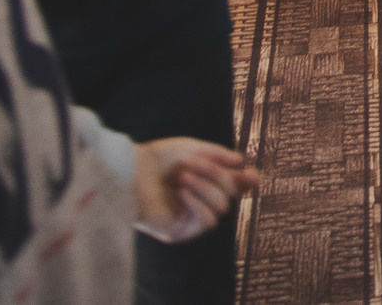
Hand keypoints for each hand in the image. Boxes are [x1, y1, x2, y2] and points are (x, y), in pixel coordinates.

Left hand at [133, 137, 259, 243]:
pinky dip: (198, 204)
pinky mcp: (180, 232)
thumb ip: (218, 155)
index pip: (233, 186)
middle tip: (193, 162)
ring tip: (182, 176)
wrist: (129, 172)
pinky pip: (207, 222)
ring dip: (205, 187)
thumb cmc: (157, 159)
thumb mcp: (192, 149)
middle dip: (216, 175)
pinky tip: (182, 192)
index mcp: (205, 182)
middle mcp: (200, 201)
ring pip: (221, 208)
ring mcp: (190, 218)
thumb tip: (242, 163)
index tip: (252, 174)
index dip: (246, 181)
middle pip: (230, 193)